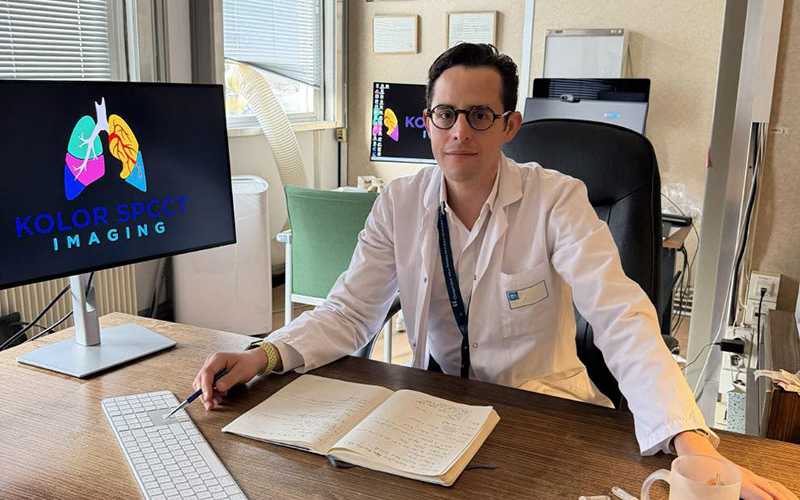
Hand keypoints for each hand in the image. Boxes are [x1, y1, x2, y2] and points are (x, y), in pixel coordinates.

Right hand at [192, 349, 266, 410]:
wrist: (251, 361)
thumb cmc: (248, 364)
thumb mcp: (241, 372)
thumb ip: (229, 380)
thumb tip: (218, 388)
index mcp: (218, 359)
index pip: (207, 373)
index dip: (205, 387)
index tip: (208, 398)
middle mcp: (211, 363)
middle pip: (201, 380)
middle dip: (204, 394)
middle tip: (210, 405)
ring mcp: (211, 369)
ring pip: (202, 385)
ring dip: (207, 395)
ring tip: (217, 401)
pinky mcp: (212, 375)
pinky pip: (207, 386)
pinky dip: (211, 394)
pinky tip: (219, 397)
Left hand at [674, 431, 797, 498]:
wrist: (699, 454)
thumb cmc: (699, 469)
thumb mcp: (700, 482)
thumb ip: (710, 489)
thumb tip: (713, 486)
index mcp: (735, 478)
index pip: (757, 492)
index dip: (765, 499)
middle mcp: (747, 476)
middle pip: (772, 489)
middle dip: (784, 499)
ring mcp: (752, 475)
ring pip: (775, 486)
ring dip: (787, 495)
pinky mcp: (753, 477)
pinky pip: (772, 484)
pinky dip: (783, 491)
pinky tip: (789, 496)